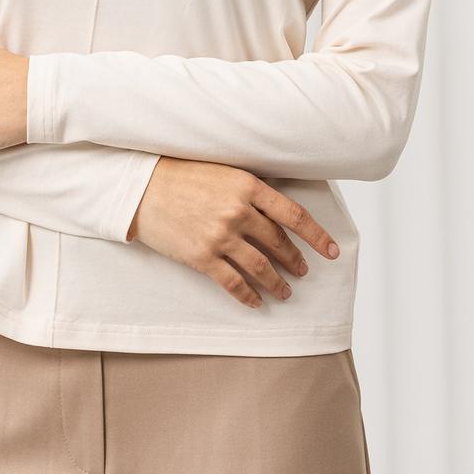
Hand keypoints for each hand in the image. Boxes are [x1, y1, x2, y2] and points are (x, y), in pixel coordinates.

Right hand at [126, 157, 339, 308]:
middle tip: (302, 270)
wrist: (141, 188)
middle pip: (279, 243)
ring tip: (285, 292)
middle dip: (294, 260)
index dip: (317, 235)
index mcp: (247, 186)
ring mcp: (220, 237)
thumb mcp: (223, 172)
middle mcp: (238, 212)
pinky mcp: (202, 257)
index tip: (332, 250)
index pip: (294, 214)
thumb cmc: (180, 175)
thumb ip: (251, 190)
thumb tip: (277, 210)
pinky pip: (233, 283)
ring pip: (261, 267)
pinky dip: (248, 295)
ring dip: (277, 282)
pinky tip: (256, 301)